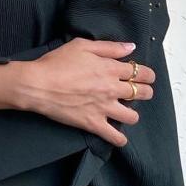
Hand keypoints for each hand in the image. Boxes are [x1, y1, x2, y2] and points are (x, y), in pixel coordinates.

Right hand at [17, 38, 155, 146]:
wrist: (38, 85)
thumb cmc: (56, 62)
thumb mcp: (82, 46)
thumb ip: (109, 47)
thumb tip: (131, 47)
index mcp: (110, 68)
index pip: (140, 72)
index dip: (147, 74)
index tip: (147, 76)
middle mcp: (112, 88)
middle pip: (141, 93)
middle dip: (145, 92)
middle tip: (141, 92)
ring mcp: (104, 108)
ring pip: (132, 116)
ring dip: (133, 114)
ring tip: (127, 112)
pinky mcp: (93, 123)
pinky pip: (114, 136)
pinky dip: (119, 139)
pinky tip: (120, 138)